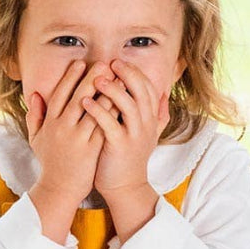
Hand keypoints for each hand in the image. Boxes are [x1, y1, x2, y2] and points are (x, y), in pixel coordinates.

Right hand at [26, 60, 108, 241]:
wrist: (58, 189)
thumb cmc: (49, 162)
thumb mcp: (35, 138)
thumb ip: (35, 115)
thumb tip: (35, 94)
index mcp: (49, 123)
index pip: (60, 94)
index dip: (70, 78)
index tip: (80, 63)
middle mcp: (62, 127)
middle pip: (77, 97)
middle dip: (91, 79)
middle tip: (103, 64)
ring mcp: (76, 138)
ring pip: (93, 110)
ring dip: (106, 92)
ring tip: (118, 78)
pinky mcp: (91, 148)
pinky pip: (103, 126)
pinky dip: (112, 112)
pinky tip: (122, 102)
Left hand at [82, 59, 164, 238]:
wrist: (125, 186)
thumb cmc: (128, 155)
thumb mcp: (147, 132)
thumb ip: (156, 113)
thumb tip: (164, 93)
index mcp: (149, 118)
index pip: (147, 88)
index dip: (134, 73)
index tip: (119, 61)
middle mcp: (146, 124)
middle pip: (141, 92)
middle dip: (127, 75)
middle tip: (110, 63)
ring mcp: (134, 136)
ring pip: (128, 106)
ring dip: (112, 90)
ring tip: (96, 79)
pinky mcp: (120, 146)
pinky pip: (110, 125)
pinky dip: (98, 111)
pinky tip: (85, 101)